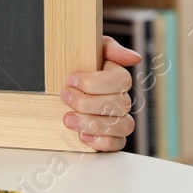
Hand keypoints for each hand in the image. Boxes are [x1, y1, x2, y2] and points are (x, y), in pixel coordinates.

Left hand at [60, 35, 140, 150]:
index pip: (122, 81)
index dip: (94, 82)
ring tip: (68, 119)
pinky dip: (100, 142)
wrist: (58, 83)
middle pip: (120, 105)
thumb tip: (134, 57)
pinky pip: (117, 144)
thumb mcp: (89, 48)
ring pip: (121, 125)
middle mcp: (122, 99)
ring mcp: (118, 120)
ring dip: (92, 123)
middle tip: (65, 97)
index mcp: (117, 77)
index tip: (70, 79)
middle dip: (87, 102)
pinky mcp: (111, 138)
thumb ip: (110, 48)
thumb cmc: (75, 64)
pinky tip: (82, 135)